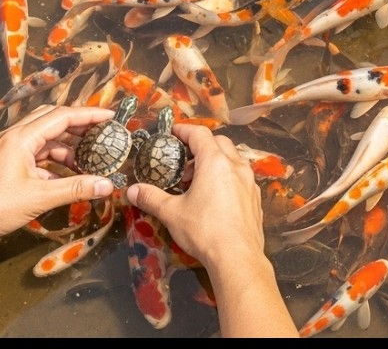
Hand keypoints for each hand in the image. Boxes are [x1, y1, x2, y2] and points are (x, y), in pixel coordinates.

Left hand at [0, 103, 117, 243]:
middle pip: (51, 120)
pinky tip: (62, 177)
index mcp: (20, 138)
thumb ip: (75, 188)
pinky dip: (50, 161)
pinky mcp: (1, 162)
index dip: (88, 115)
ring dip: (64, 147)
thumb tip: (106, 185)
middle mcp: (12, 137)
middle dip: (78, 126)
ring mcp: (5, 149)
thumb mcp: (39, 198)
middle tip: (100, 134)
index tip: (110, 118)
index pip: (61, 116)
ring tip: (85, 162)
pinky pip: (31, 153)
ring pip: (41, 138)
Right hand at [124, 123, 263, 272]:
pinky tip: (215, 196)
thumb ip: (151, 198)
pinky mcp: (255, 197)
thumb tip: (132, 190)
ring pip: (233, 159)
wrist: (237, 256)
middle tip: (182, 161)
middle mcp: (236, 166)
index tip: (173, 133)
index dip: (184, 130)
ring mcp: (249, 181)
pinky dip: (227, 176)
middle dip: (200, 146)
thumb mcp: (172, 213)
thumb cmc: (203, 230)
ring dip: (215, 161)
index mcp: (215, 163)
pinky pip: (241, 176)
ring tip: (197, 180)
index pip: (200, 134)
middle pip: (219, 142)